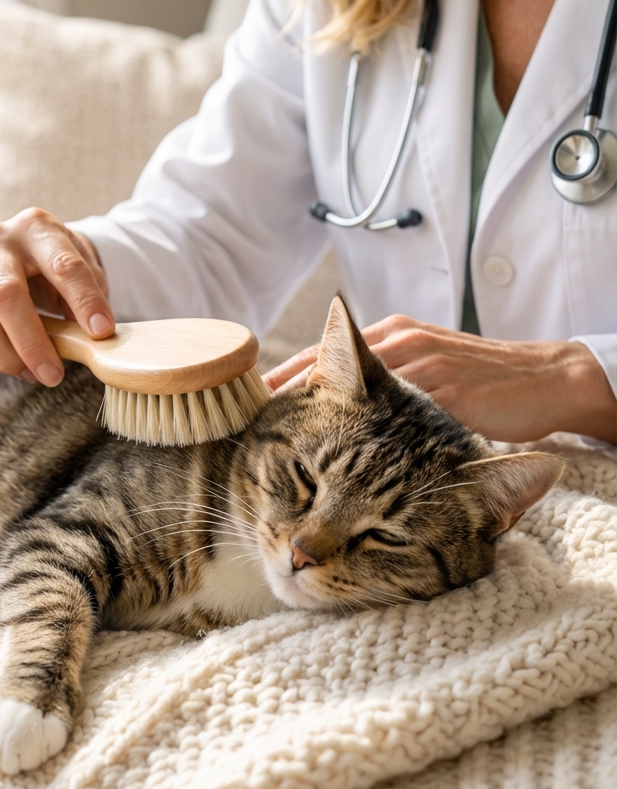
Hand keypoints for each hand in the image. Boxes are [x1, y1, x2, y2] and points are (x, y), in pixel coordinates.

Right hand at [0, 208, 113, 385]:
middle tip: (54, 375)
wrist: (23, 253)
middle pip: (6, 295)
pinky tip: (2, 365)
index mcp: (36, 227)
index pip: (63, 265)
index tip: (101, 332)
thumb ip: (90, 296)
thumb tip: (93, 336)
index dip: (84, 301)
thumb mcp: (84, 270)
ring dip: (5, 357)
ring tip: (33, 373)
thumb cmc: (56, 267)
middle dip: (32, 343)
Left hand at [264, 314, 616, 443]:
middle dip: (283, 394)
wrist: (546, 377)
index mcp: (393, 335)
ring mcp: (424, 366)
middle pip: (325, 366)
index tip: (247, 397)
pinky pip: (398, 414)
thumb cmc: (482, 381)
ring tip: (272, 436)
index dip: (283, 376)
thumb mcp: (427, 372)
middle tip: (243, 418)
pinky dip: (366, 431)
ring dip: (312, 411)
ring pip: (354, 386)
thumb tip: (339, 397)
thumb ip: (388, 382)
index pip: (323, 353)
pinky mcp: (449, 393)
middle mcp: (401, 342)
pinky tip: (338, 453)